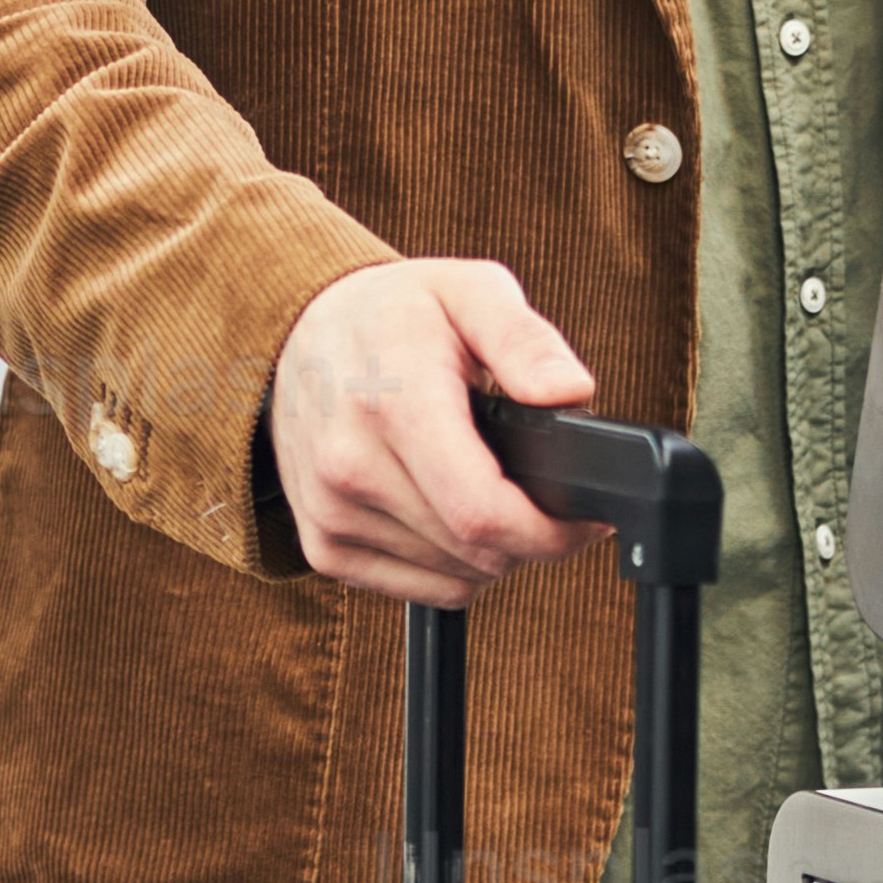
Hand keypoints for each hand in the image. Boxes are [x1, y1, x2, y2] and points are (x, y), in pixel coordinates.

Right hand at [266, 260, 597, 605]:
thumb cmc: (392, 314)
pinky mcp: (324, 546)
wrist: (298, 336)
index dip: (550, 531)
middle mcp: (350, 466)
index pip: (482, 512)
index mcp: (393, 404)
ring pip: (456, 577)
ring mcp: (331, 513)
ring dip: (491, 551)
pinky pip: (421, 590)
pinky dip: (454, 567)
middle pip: (477, 551)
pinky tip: (450, 513)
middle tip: (540, 496)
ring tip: (487, 489)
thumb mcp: (468, 291)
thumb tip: (572, 392)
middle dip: (531, 536)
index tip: (583, 519)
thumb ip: (525, 340)